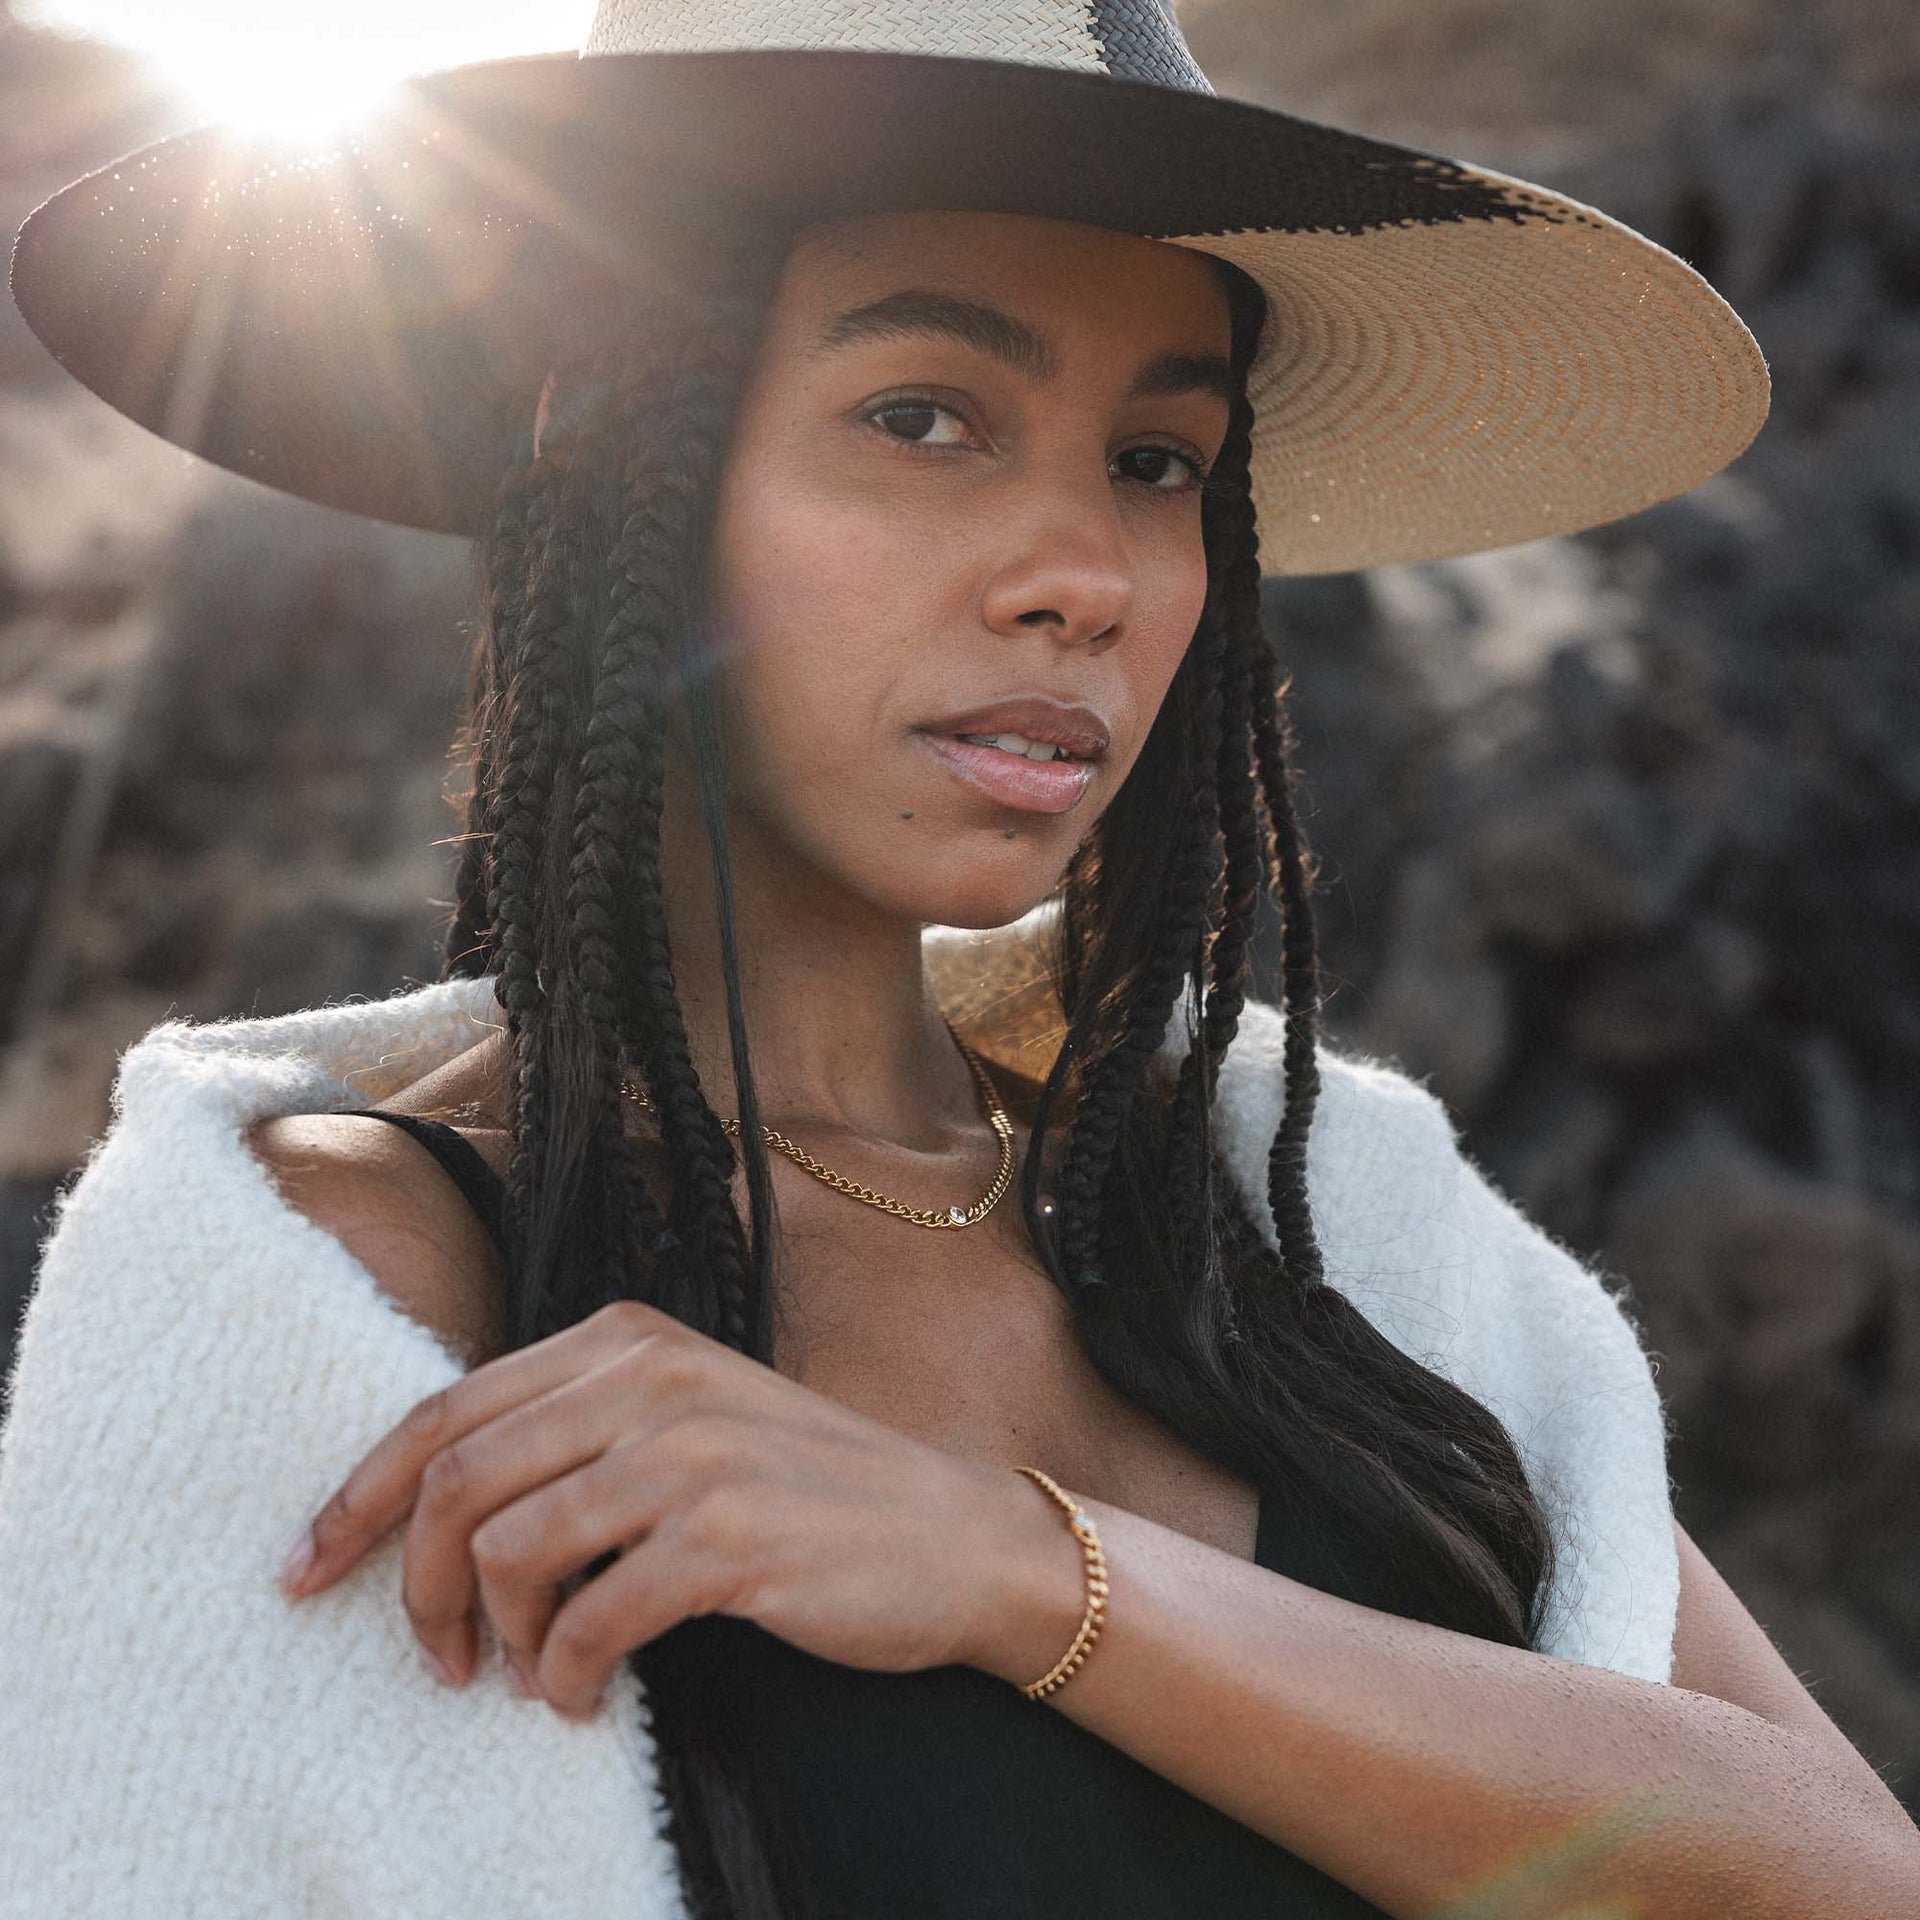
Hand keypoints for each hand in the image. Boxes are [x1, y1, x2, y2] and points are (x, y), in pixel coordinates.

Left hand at [277, 1301, 1080, 1720]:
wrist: (954, 1534)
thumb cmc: (806, 1491)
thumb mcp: (687, 1422)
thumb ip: (578, 1430)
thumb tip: (437, 1504)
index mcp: (629, 1338)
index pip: (447, 1406)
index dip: (359, 1494)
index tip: (307, 1568)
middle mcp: (652, 1376)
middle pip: (458, 1477)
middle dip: (412, 1585)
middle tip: (430, 1659)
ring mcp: (693, 1451)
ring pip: (508, 1548)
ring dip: (493, 1639)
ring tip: (523, 1677)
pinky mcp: (730, 1536)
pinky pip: (589, 1620)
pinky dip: (562, 1677)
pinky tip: (584, 1698)